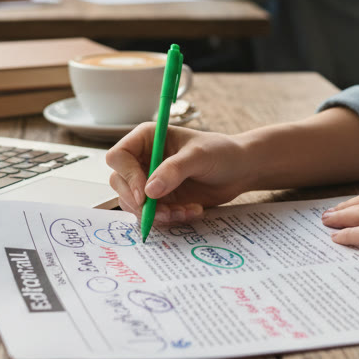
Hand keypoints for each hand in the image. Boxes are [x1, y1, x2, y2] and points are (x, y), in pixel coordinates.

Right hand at [105, 122, 257, 224]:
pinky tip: (192, 211)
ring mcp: (150, 181)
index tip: (146, 195)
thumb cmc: (221, 152)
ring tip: (186, 211)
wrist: (239, 170)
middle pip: (121, 184)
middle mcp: (143, 160)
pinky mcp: (160, 200)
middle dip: (142, 203)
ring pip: (135, 204)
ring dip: (158, 214)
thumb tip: (149, 191)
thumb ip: (174, 170)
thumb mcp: (199, 156)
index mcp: (146, 139)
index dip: (128, 177)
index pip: (119, 157)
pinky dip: (170, 219)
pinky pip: (152, 215)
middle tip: (166, 212)